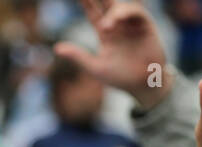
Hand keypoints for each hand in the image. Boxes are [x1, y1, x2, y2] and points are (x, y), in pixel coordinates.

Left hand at [55, 0, 171, 110]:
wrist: (142, 84)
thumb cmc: (120, 77)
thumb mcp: (95, 67)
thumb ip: (77, 55)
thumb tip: (56, 48)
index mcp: (105, 33)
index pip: (93, 13)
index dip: (86, 2)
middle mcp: (118, 25)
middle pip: (107, 4)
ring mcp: (132, 24)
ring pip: (121, 8)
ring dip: (113, 13)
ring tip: (106, 26)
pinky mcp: (146, 26)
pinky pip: (137, 13)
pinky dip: (127, 13)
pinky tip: (118, 20)